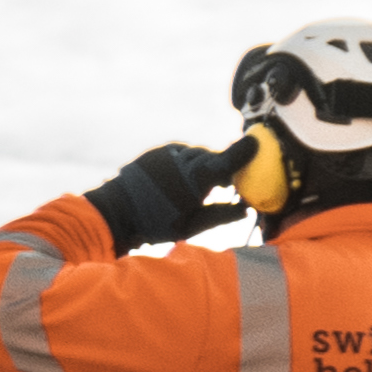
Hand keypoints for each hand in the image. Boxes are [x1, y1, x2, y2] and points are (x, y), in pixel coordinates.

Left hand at [81, 140, 238, 242]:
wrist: (115, 211)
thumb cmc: (155, 224)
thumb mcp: (192, 226)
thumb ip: (221, 215)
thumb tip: (246, 209)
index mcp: (196, 178)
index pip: (227, 159)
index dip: (244, 151)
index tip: (256, 145)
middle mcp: (185, 159)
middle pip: (214, 158)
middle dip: (222, 169)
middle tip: (226, 186)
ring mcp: (170, 153)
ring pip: (198, 155)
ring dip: (203, 167)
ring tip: (198, 188)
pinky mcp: (159, 151)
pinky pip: (182, 154)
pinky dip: (188, 164)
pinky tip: (181, 181)